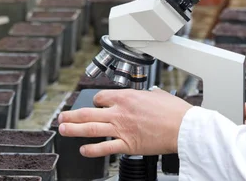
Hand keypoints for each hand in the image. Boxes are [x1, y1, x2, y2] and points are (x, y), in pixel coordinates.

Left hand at [58, 87, 192, 156]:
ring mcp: (122, 129)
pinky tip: (83, 150)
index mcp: (127, 97)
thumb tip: (149, 94)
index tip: (92, 105)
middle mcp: (120, 111)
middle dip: (72, 115)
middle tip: (62, 117)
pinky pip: (104, 147)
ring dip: (74, 129)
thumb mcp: (158, 95)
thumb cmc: (174, 111)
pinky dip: (91, 149)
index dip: (94, 101)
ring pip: (91, 128)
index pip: (101, 97)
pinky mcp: (127, 144)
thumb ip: (148, 95)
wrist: (183, 127)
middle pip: (88, 112)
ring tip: (62, 129)